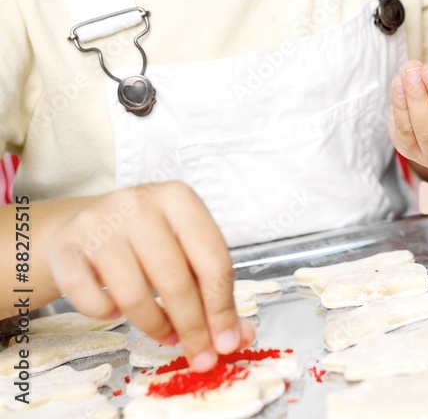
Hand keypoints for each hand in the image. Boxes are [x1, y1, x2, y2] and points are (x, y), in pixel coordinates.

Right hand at [45, 181, 255, 369]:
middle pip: (175, 280)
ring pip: (133, 295)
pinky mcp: (67, 247)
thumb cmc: (144, 238)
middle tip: (198, 355)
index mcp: (178, 197)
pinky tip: (117, 307)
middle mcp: (139, 203)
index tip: (226, 342)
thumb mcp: (183, 248)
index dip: (222, 307)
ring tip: (163, 331)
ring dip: (153, 325)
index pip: (213, 259)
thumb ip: (212, 289)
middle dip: (191, 327)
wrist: (84, 223)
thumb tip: (236, 336)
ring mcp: (99, 223)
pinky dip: (107, 315)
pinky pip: (91, 301)